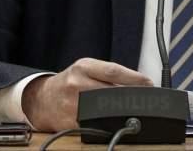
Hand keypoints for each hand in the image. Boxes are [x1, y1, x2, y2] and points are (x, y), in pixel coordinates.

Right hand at [21, 57, 152, 131]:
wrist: (43, 98)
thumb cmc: (69, 81)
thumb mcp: (85, 68)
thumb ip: (108, 74)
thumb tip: (138, 84)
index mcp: (83, 67)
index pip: (113, 71)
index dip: (134, 78)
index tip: (149, 83)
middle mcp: (76, 84)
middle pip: (111, 92)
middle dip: (131, 97)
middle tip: (144, 101)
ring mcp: (72, 104)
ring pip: (104, 110)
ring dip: (121, 112)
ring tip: (130, 111)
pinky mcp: (69, 122)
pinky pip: (94, 124)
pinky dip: (107, 124)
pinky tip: (113, 122)